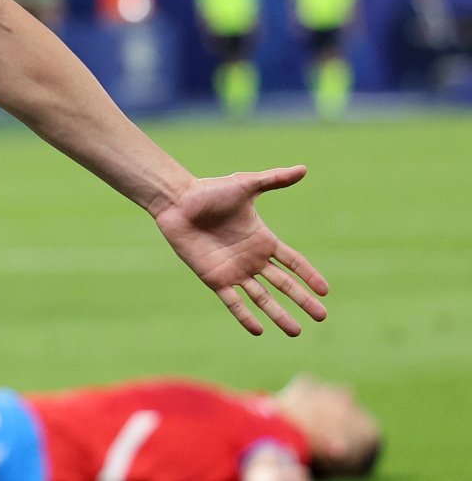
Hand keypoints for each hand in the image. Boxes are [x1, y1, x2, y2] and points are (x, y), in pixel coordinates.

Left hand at [152, 166, 328, 335]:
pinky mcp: (214, 278)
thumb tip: (303, 169)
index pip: (293, 261)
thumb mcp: (245, 185)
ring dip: (279, 314)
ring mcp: (234, 270)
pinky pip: (233, 301)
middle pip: (283, 284)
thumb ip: (274, 179)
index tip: (325, 290)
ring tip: (296, 332)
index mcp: (262, 239)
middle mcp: (251, 258)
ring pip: (262, 298)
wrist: (176, 201)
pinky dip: (245, 316)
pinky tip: (258, 331)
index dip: (309, 275)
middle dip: (302, 300)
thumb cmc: (209, 191)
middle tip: (322, 317)